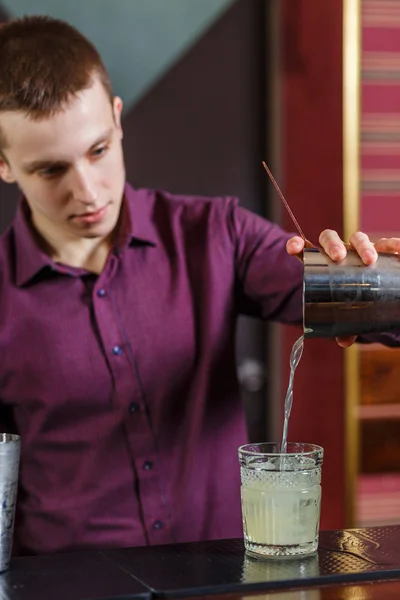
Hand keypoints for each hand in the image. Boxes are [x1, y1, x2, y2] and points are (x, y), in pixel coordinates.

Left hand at [287, 230, 399, 346]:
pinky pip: (385, 243)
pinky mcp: (380, 249)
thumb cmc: (353, 303)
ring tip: (369, 259)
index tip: (294, 248)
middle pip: (329, 238)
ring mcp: (359, 249)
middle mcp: (339, 252)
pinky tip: (395, 249)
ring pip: (356, 238)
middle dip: (333, 244)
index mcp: (322, 264)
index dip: (297, 245)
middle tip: (339, 257)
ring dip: (362, 245)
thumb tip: (344, 341)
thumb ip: (343, 327)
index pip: (305, 249)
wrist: (377, 296)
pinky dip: (390, 244)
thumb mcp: (346, 316)